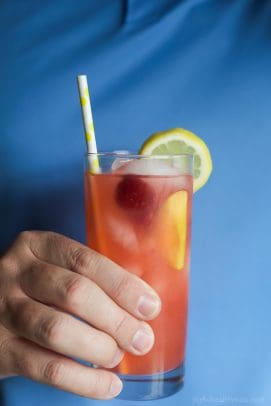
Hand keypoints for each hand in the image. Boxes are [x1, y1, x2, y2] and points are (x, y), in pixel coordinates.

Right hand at [0, 231, 160, 398]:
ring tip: (118, 356)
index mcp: (36, 246)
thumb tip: (142, 303)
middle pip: (74, 293)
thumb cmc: (35, 286)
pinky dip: (83, 382)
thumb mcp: (53, 266)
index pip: (85, 261)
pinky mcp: (0, 349)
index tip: (150, 306)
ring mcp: (3, 310)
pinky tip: (107, 385)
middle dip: (116, 319)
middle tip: (141, 338)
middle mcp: (16, 272)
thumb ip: (89, 276)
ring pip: (58, 330)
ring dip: (99, 348)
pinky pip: (45, 368)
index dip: (122, 285)